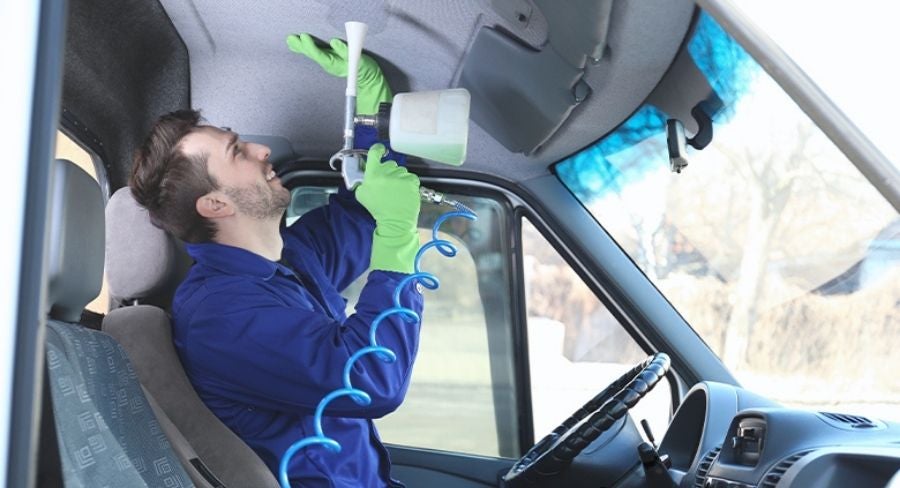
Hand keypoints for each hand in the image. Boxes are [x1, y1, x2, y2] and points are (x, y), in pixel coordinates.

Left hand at [286, 33, 391, 114]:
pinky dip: (307, 48)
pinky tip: (300, 45)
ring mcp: (329, 62)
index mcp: (334, 64)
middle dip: (301, 47)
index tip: (304, 37)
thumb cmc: (364, 69)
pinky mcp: (330, 59)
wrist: (367, 78)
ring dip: (301, 47)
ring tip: (291, 41)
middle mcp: (329, 64)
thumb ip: (346, 51)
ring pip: (313, 54)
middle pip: (313, 55)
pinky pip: (316, 53)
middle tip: (290, 39)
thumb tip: (334, 42)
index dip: (311, 46)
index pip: (320, 55)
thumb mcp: (358, 60)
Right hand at [355, 144, 420, 272]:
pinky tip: (404, 193)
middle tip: (388, 185)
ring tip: (397, 192)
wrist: (395, 221)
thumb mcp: (362, 195)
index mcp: (372, 174)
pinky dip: (409, 184)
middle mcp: (386, 173)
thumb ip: (362, 182)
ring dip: (400, 179)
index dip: (377, 150)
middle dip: (390, 172)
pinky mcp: (411, 181)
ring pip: (401, 171)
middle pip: (390, 164)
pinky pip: (411, 177)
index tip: (380, 150)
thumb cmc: (378, 210)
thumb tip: (365, 174)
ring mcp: (400, 176)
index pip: (374, 153)